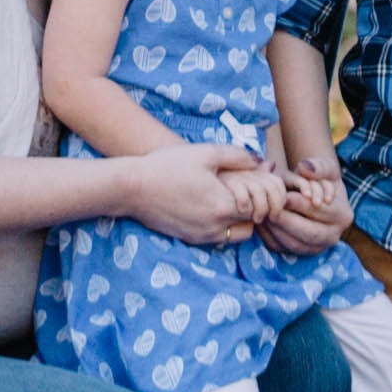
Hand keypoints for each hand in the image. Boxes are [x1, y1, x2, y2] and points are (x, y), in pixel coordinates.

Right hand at [119, 141, 283, 244]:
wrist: (131, 187)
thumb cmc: (167, 166)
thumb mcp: (206, 153)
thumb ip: (238, 156)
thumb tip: (260, 161)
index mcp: (222, 206)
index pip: (260, 207)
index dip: (259, 193)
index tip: (250, 180)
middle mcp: (214, 227)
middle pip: (252, 225)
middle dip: (252, 208)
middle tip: (241, 189)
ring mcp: (201, 236)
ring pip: (236, 235)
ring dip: (238, 219)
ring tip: (225, 198)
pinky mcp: (189, 238)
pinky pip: (217, 237)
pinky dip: (221, 225)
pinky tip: (208, 205)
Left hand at [260, 163, 351, 257]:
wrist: (315, 196)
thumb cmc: (320, 179)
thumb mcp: (324, 167)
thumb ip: (317, 165)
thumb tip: (304, 168)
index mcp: (343, 216)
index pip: (318, 211)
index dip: (298, 203)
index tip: (282, 195)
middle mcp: (333, 236)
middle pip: (308, 233)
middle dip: (286, 221)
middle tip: (268, 208)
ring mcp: (316, 248)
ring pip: (293, 244)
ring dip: (275, 230)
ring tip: (263, 213)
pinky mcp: (299, 253)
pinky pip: (282, 249)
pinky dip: (268, 236)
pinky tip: (261, 221)